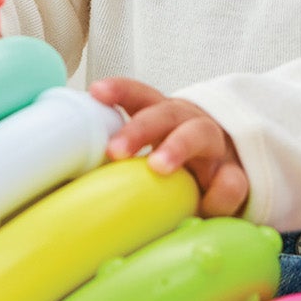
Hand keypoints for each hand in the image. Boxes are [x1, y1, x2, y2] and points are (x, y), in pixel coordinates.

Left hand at [88, 77, 249, 218]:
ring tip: (158, 167)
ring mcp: (215, 147)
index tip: (96, 92)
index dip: (119, 91)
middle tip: (115, 150)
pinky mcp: (236, 175)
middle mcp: (188, 123)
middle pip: (165, 113)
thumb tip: (64, 188)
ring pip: (199, 134)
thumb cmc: (176, 167)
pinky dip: (216, 194)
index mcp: (162, 116)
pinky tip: (203, 208)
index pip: (140, 96)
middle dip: (139, 127)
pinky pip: (231, 181)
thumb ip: (117, 165)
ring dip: (177, 146)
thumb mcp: (148, 157)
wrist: (231, 173)